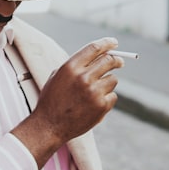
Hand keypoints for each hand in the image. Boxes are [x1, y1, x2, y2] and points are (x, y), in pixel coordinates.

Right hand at [11, 38, 122, 167]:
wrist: (49, 126)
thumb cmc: (52, 100)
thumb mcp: (58, 77)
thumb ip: (76, 66)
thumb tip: (99, 55)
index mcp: (70, 67)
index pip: (94, 48)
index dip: (107, 43)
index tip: (114, 43)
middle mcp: (83, 77)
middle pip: (109, 60)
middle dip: (116, 60)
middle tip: (119, 62)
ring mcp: (94, 92)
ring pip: (113, 79)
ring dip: (107, 83)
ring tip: (93, 93)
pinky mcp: (101, 106)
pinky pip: (112, 96)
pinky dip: (106, 99)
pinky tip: (93, 105)